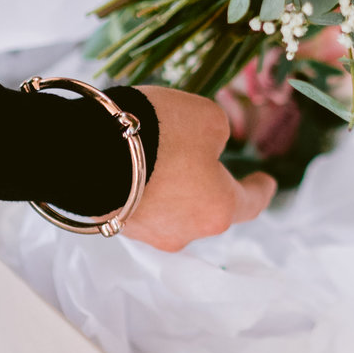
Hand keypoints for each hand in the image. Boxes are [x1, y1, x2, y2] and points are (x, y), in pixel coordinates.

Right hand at [120, 85, 275, 249]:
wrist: (86, 150)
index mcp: (219, 209)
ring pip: (172, 208)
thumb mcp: (208, 119)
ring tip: (161, 153)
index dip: (261, 190)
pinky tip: (136, 164)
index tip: (267, 181)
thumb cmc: (161, 133)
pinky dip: (147, 187)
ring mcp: (148, 233)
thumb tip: (207, 148)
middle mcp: (186, 232)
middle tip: (205, 155)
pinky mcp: (116, 225)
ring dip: (174, 185)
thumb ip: (219, 135)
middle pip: (207, 207)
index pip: (251, 203)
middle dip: (209, 184)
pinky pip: (143, 205)